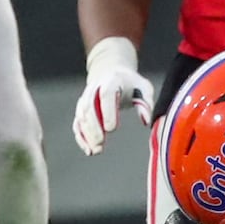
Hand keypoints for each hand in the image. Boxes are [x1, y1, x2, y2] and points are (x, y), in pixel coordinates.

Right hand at [72, 37, 153, 155]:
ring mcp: (86, 98)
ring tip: (95, 151)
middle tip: (100, 144)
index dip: (107, 111)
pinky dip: (81, 136)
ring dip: (87, 134)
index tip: (111, 129)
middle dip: (93, 126)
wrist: (112, 72)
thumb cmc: (132, 84)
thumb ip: (146, 104)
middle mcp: (94, 88)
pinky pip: (78, 122)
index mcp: (112, 81)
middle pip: (89, 106)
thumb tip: (146, 122)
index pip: (106, 94)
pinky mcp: (82, 109)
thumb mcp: (144, 88)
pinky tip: (88, 150)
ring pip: (82, 116)